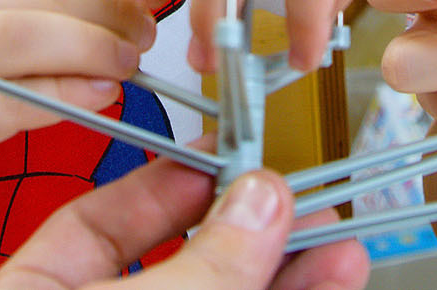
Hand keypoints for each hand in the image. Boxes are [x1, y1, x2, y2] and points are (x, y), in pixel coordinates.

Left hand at [0, 159, 367, 289]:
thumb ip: (194, 267)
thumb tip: (258, 201)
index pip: (97, 224)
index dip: (169, 186)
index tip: (228, 159)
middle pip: (179, 261)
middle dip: (249, 227)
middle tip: (303, 193)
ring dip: (289, 269)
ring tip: (340, 238)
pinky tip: (333, 277)